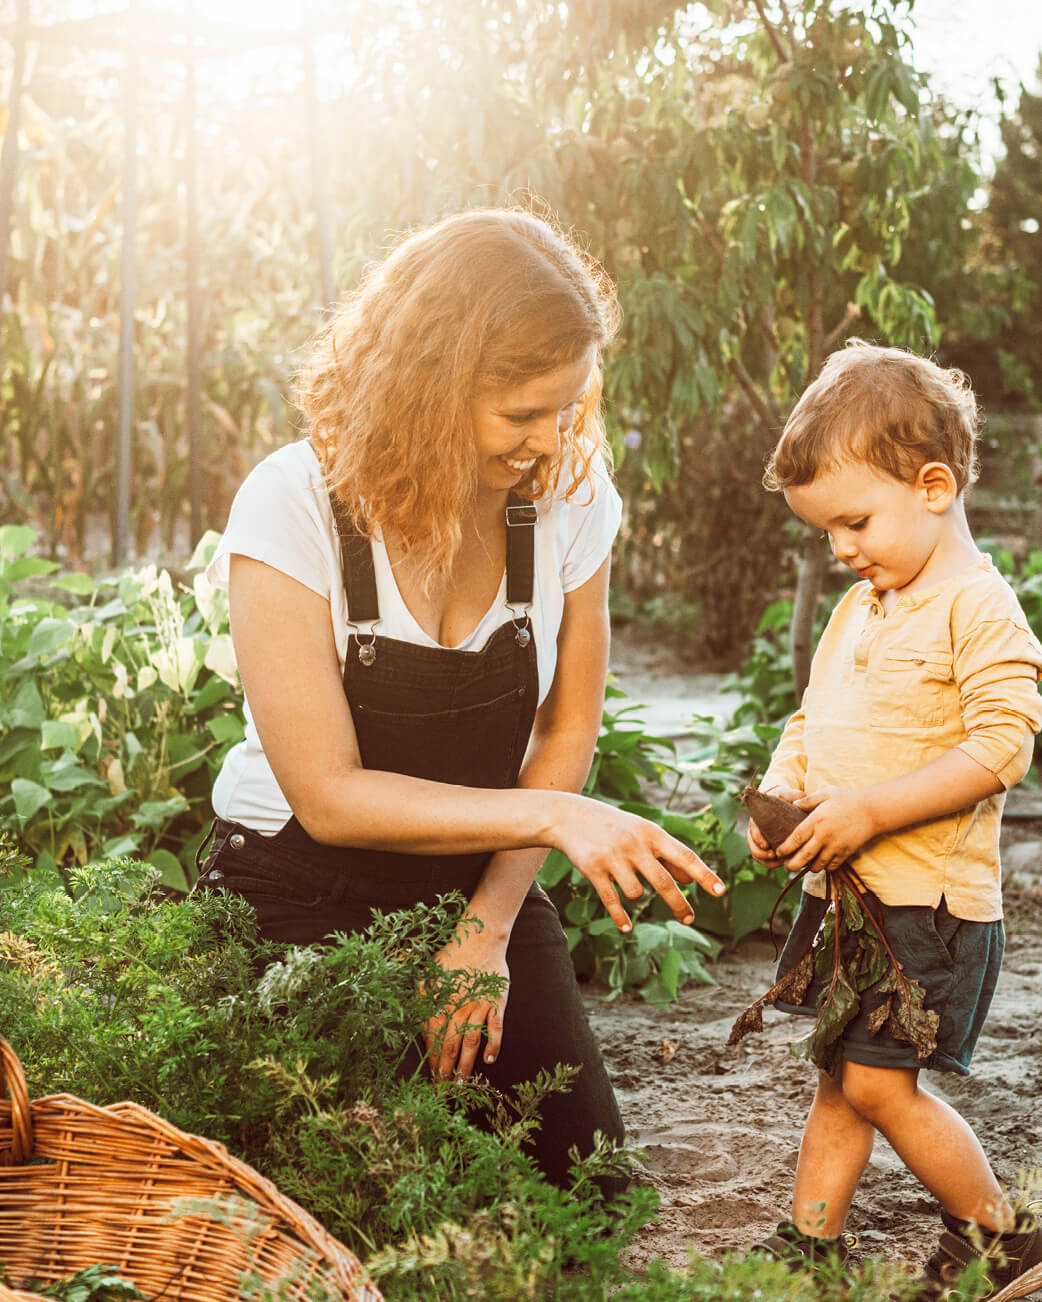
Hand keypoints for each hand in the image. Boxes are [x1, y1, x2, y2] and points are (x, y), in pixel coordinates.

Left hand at [423, 922, 509, 1080]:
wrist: (480, 938)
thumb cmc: (452, 956)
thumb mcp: (428, 974)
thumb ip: (422, 999)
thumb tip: (418, 1027)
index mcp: (439, 1001)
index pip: (433, 1038)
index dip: (432, 1060)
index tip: (431, 1076)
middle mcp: (458, 1006)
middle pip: (450, 1045)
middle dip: (446, 1070)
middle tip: (445, 1089)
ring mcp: (479, 1005)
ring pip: (471, 1041)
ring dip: (466, 1064)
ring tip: (462, 1083)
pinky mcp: (496, 1001)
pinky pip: (495, 1028)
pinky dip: (493, 1045)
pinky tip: (489, 1060)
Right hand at [554, 797, 725, 931]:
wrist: (569, 816)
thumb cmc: (613, 826)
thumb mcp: (641, 833)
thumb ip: (665, 854)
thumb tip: (689, 879)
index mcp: (651, 833)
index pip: (684, 856)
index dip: (704, 875)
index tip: (721, 891)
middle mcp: (635, 844)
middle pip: (664, 882)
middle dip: (679, 904)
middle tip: (689, 918)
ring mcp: (613, 857)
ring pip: (636, 893)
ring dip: (637, 897)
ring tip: (627, 887)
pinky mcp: (593, 870)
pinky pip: (612, 901)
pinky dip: (620, 917)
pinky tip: (626, 928)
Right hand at [746, 786, 803, 865]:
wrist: (789, 805)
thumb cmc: (789, 800)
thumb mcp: (792, 795)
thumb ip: (792, 795)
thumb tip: (786, 799)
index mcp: (759, 815)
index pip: (753, 828)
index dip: (757, 838)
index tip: (765, 845)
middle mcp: (756, 827)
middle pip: (751, 843)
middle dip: (760, 852)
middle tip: (773, 855)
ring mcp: (760, 838)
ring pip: (756, 853)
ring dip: (764, 860)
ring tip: (777, 861)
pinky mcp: (767, 847)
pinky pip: (763, 859)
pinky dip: (769, 863)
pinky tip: (779, 864)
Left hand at [776, 786, 878, 873]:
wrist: (872, 810)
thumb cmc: (847, 799)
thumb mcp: (826, 793)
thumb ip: (807, 800)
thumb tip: (792, 804)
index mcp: (816, 821)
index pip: (795, 839)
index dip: (785, 848)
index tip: (778, 852)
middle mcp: (824, 836)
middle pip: (803, 857)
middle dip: (792, 864)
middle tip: (787, 866)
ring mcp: (836, 846)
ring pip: (817, 865)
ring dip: (809, 867)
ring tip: (804, 864)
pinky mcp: (846, 853)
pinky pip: (832, 866)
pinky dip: (825, 867)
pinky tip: (821, 862)